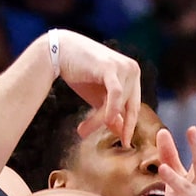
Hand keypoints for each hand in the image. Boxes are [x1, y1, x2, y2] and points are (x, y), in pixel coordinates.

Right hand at [54, 33, 140, 147]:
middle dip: (109, 125)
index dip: (130, 126)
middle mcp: (132, 70)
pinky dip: (112, 108)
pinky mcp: (111, 66)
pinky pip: (116, 94)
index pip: (134, 107)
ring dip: (100, 120)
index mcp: (133, 76)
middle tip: (91, 137)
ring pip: (118, 103)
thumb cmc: (81, 73)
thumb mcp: (99, 97)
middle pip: (126, 107)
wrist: (61, 52)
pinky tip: (105, 121)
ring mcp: (124, 67)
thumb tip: (121, 132)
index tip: (125, 144)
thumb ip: (112, 112)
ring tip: (82, 131)